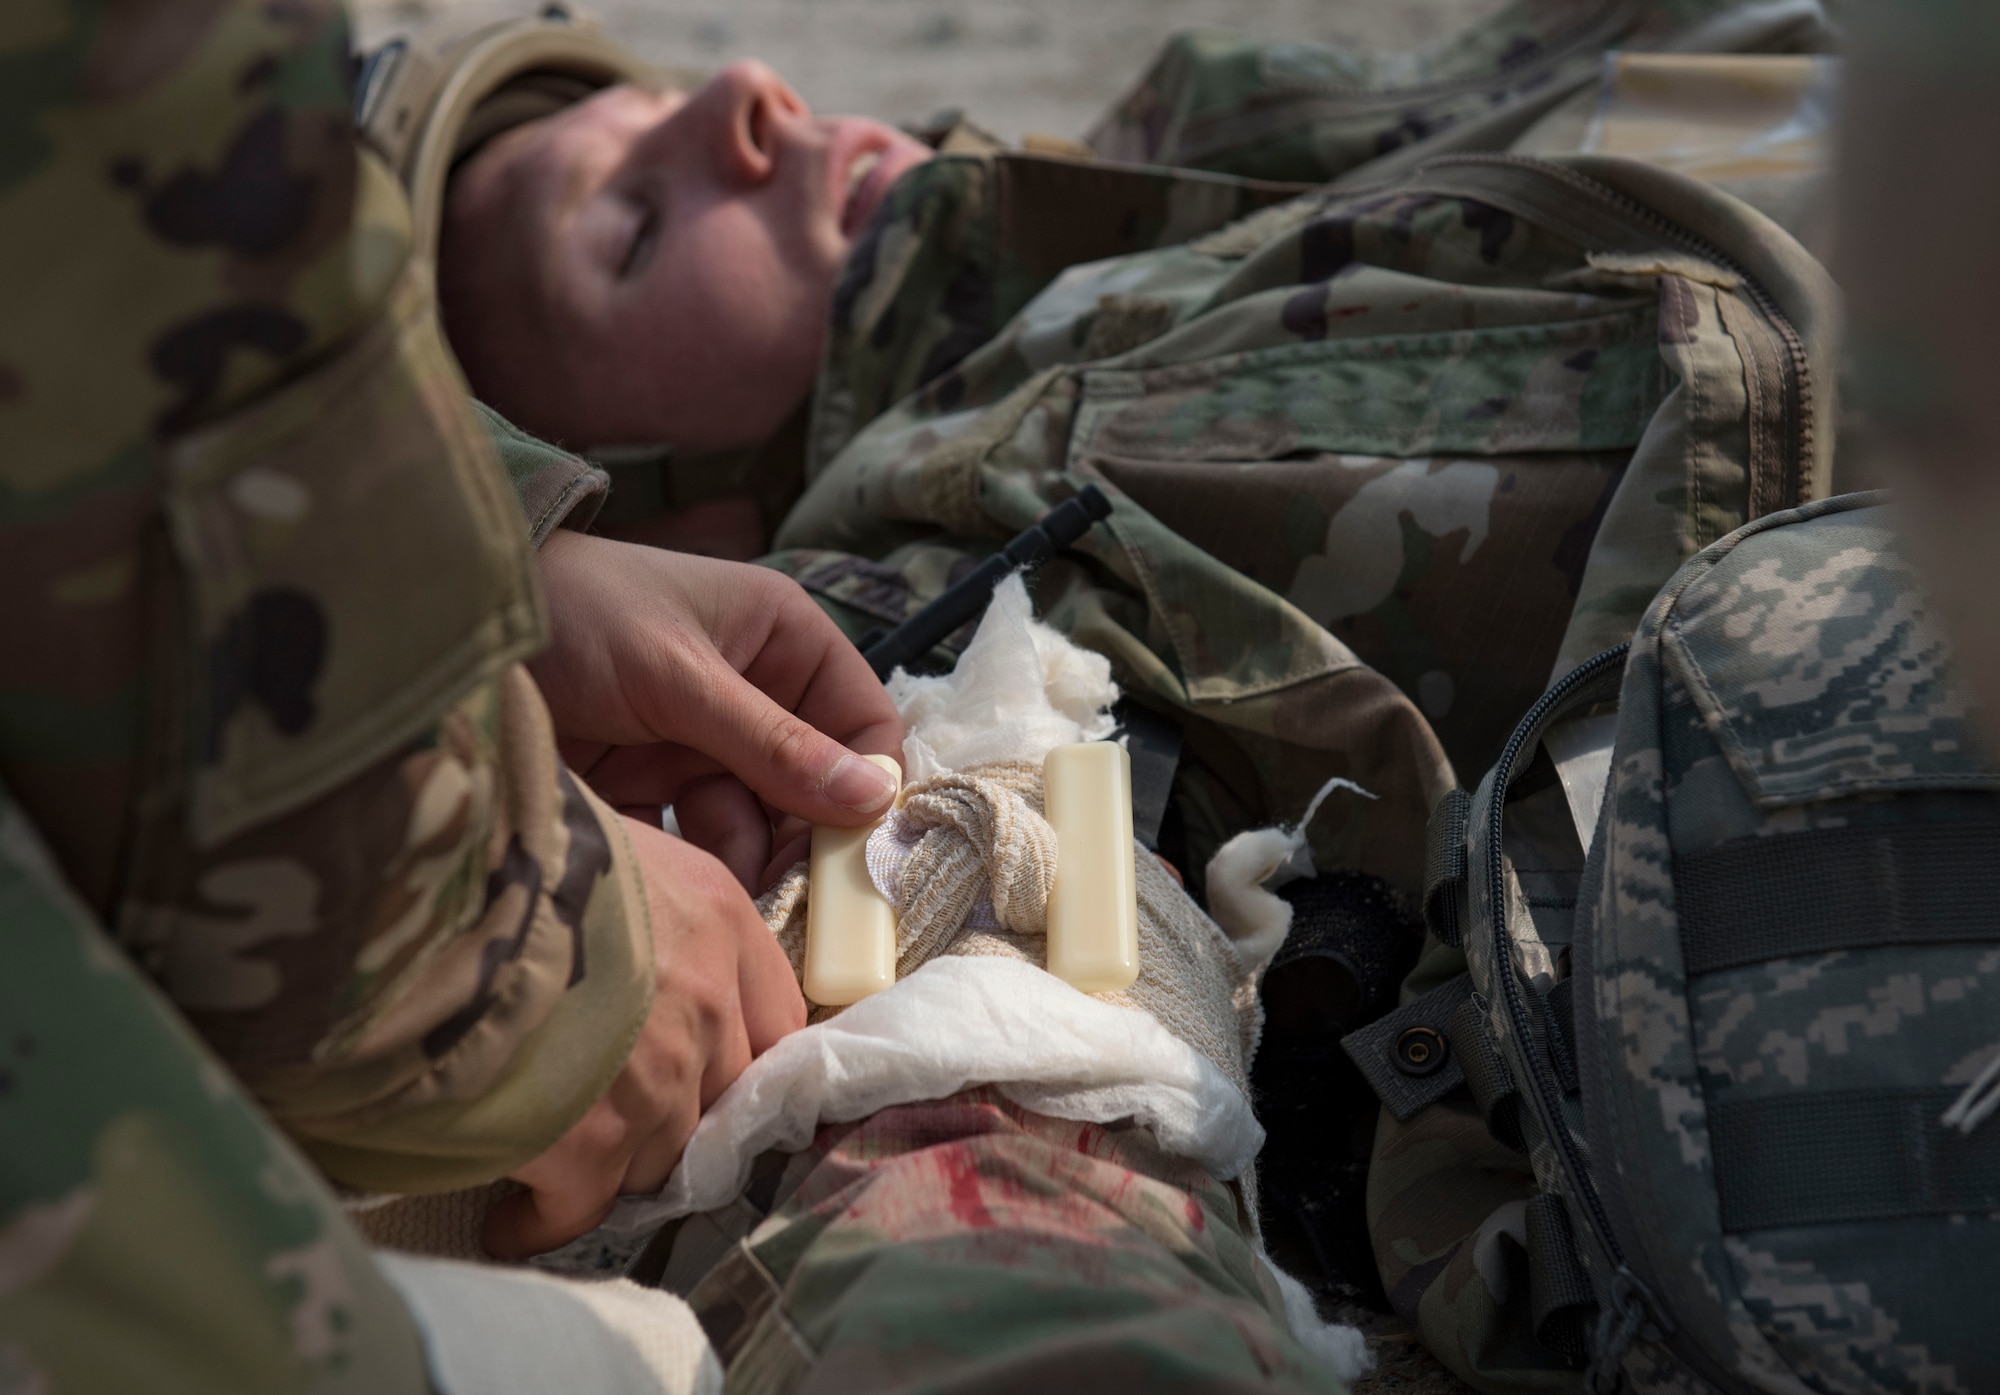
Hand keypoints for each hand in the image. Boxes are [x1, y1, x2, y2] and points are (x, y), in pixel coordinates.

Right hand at [483, 817, 805, 1258]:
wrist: (427, 888)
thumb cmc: (499, 844)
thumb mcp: (599, 839)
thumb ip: (635, 902)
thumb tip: (611, 939)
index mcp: (716, 916)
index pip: (774, 1018)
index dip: (735, 1054)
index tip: (704, 1073)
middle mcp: (704, 1001)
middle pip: (717, 1097)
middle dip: (672, 1115)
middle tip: (615, 1119)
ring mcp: (656, 1079)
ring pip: (658, 1156)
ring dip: (612, 1165)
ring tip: (559, 1166)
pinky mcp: (589, 1141)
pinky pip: (582, 1208)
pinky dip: (547, 1222)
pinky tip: (513, 1219)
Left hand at [532, 531, 903, 888]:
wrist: (449, 625)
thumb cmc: (575, 615)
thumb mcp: (677, 677)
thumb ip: (771, 744)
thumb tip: (871, 799)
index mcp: (783, 640)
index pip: (861, 722)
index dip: (867, 787)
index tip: (855, 857)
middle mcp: (754, 692)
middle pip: (813, 786)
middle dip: (805, 843)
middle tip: (796, 906)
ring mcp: (701, 740)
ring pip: (757, 822)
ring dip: (748, 864)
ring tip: (732, 908)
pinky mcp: (650, 783)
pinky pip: (697, 839)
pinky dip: (696, 869)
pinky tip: (687, 896)